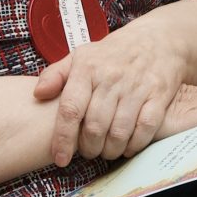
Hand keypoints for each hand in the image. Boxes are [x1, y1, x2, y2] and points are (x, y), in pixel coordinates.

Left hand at [33, 18, 191, 164]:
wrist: (158, 38)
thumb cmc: (113, 53)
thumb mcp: (81, 55)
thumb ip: (55, 74)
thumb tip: (38, 94)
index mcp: (87, 68)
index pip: (71, 109)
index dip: (64, 138)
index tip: (60, 158)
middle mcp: (111, 77)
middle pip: (95, 126)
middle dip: (89, 148)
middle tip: (88, 152)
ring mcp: (136, 86)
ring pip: (119, 131)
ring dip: (110, 150)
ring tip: (106, 151)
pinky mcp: (158, 94)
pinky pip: (145, 128)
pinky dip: (134, 144)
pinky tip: (128, 147)